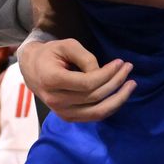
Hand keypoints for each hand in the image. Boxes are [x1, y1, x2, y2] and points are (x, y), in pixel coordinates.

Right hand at [18, 38, 134, 121]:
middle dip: (116, 82)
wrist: (32, 69)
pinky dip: (109, 107)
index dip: (107, 74)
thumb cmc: (50, 53)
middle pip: (94, 97)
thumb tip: (103, 73)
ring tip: (131, 85)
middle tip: (128, 68)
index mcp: (51, 80)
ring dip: (118, 99)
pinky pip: (93, 117)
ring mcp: (61, 112)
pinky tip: (119, 95)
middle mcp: (55, 100)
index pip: (87, 83)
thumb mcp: (66, 46)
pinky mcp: (67, 117)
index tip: (120, 62)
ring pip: (97, 112)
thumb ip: (85, 57)